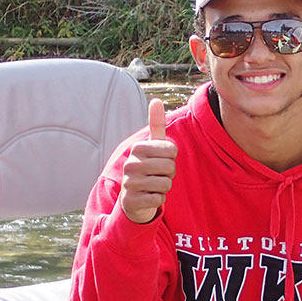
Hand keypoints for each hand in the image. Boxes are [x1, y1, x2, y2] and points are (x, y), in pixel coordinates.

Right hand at [118, 99, 177, 223]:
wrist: (133, 198)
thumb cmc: (147, 169)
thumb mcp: (152, 147)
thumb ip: (156, 125)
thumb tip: (156, 100)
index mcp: (138, 149)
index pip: (172, 151)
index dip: (171, 158)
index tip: (161, 161)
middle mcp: (131, 164)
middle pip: (170, 167)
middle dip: (169, 174)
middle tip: (157, 176)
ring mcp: (129, 183)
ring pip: (166, 184)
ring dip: (164, 187)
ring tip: (153, 186)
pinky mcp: (131, 201)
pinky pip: (159, 199)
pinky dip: (158, 200)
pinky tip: (148, 197)